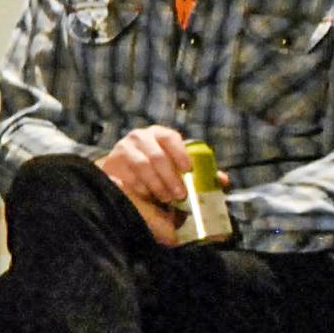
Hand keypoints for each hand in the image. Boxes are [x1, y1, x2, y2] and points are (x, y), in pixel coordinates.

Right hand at [97, 126, 189, 245]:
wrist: (123, 174)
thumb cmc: (158, 170)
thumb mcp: (180, 169)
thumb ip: (200, 174)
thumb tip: (223, 180)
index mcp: (159, 134)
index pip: (170, 137)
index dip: (180, 153)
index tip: (188, 170)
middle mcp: (139, 137)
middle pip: (156, 156)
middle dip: (169, 177)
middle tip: (179, 195)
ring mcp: (122, 150)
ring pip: (141, 166)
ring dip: (155, 184)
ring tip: (164, 198)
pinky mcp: (110, 165)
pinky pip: (126, 177)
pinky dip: (138, 188)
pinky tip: (145, 196)